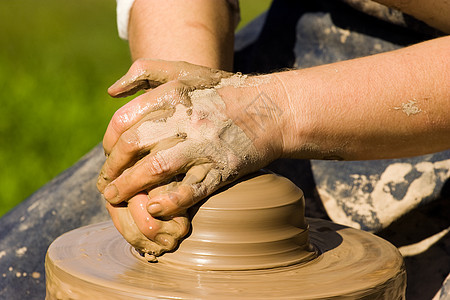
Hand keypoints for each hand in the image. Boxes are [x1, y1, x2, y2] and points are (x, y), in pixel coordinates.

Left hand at [97, 59, 282, 253]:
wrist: (273, 109)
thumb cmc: (224, 92)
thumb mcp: (188, 70)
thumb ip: (147, 71)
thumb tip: (112, 91)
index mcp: (175, 94)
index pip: (125, 120)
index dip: (109, 142)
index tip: (108, 155)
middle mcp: (187, 118)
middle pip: (134, 145)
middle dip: (112, 167)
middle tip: (106, 182)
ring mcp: (205, 145)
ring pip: (156, 169)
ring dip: (129, 187)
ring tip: (115, 198)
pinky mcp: (222, 168)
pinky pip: (191, 189)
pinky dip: (169, 202)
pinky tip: (152, 208)